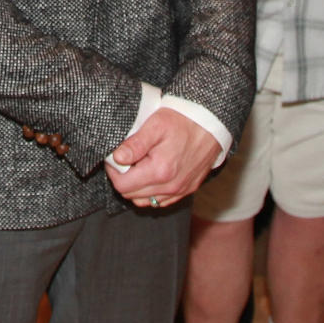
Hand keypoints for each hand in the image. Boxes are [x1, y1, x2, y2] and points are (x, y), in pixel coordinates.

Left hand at [105, 107, 220, 207]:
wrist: (211, 122)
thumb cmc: (182, 121)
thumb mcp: (155, 126)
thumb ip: (134, 144)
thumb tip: (117, 158)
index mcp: (160, 171)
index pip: (123, 186)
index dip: (113, 172)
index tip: (114, 159)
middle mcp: (171, 186)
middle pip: (132, 195)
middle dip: (124, 179)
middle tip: (126, 160)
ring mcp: (180, 190)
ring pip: (146, 201)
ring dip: (137, 187)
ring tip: (139, 166)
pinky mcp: (188, 189)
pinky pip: (162, 201)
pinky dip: (152, 192)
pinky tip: (152, 175)